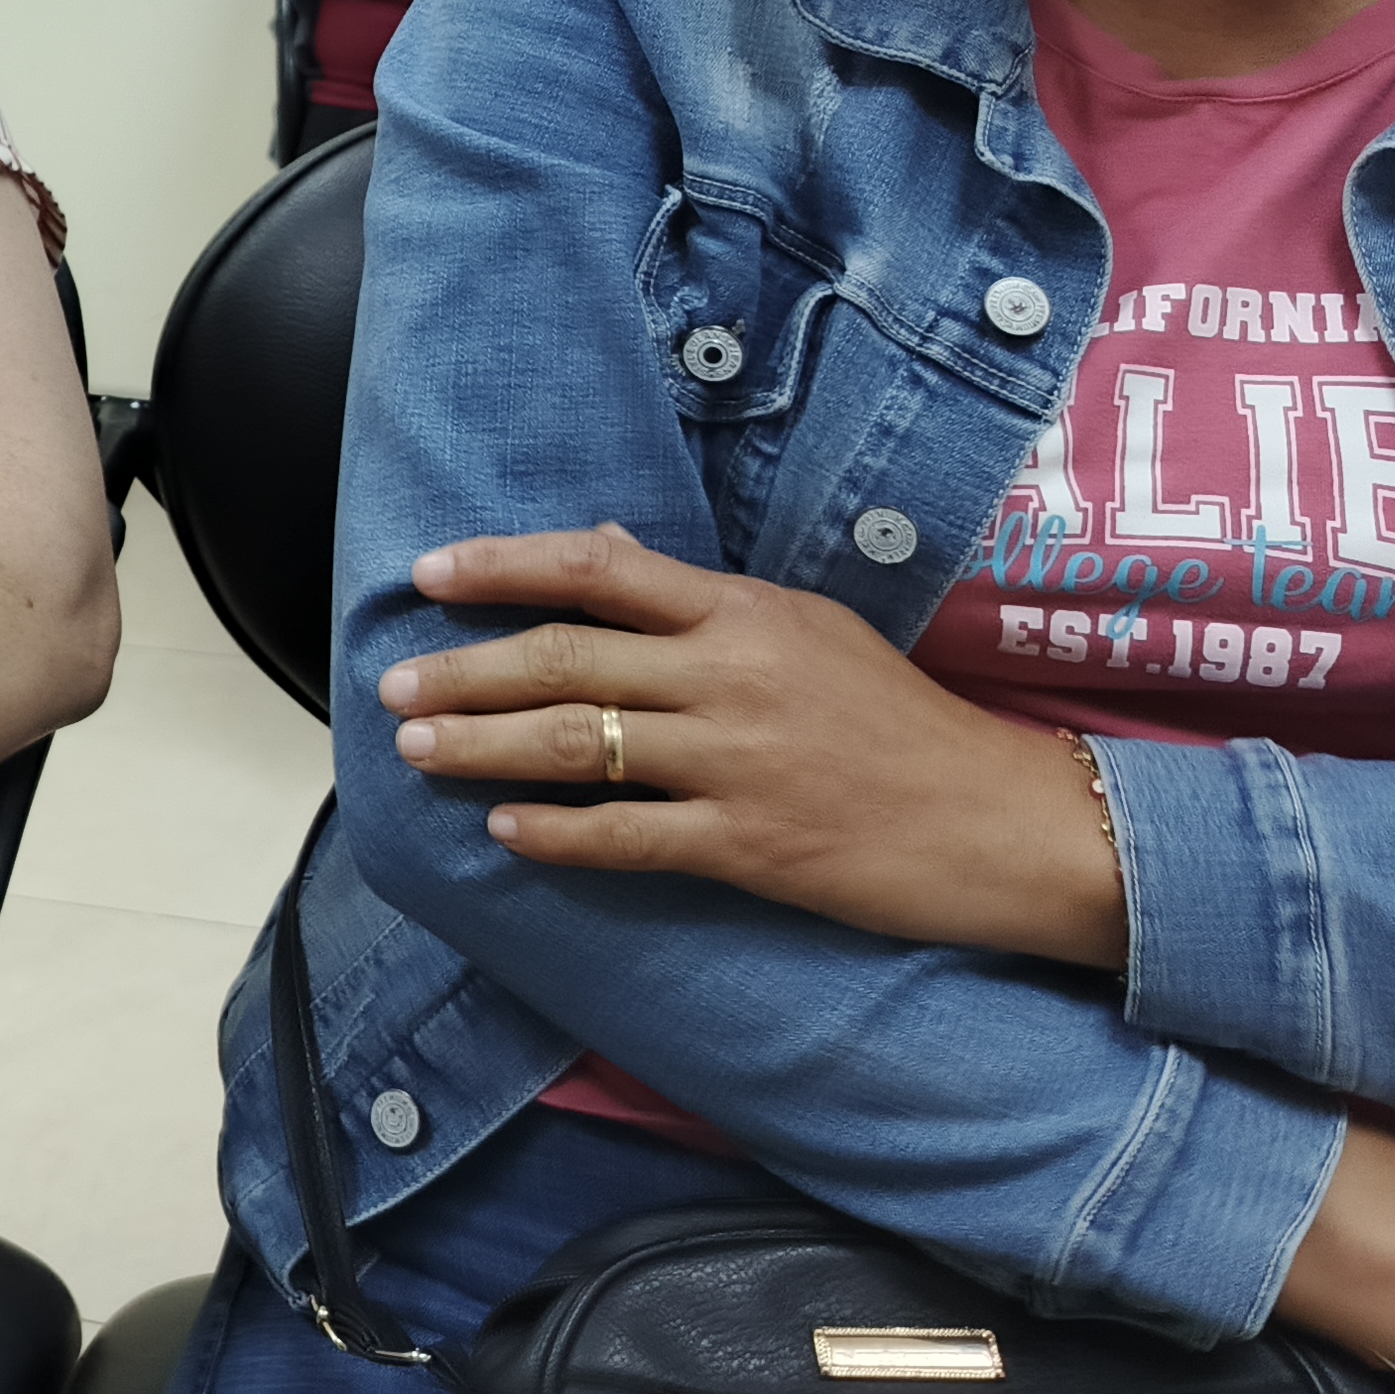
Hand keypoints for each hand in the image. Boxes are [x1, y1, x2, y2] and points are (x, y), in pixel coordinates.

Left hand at [382, 523, 1125, 968]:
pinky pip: (626, 835)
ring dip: (483, 747)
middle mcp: (732, 675)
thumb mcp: (811, 630)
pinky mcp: (750, 844)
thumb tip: (606, 549)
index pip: (597, 567)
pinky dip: (554, 833)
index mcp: (743, 611)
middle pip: (565, 659)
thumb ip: (705, 601)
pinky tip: (503, 833)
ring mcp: (739, 761)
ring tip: (418, 751)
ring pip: (578, 744)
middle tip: (391, 688)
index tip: (427, 573)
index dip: (502, 565)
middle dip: (463, 670)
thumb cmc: (902, 722)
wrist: (1003, 822)